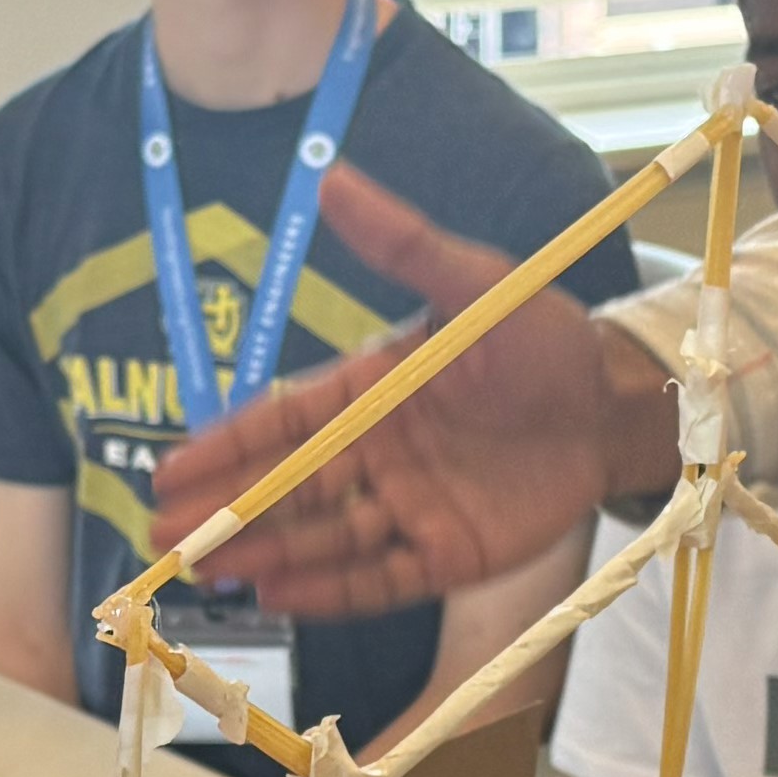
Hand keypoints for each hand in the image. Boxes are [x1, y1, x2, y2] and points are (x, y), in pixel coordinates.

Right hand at [145, 165, 650, 622]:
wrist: (614, 403)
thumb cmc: (544, 337)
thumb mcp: (473, 283)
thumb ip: (402, 242)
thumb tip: (333, 178)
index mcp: (372, 390)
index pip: (284, 420)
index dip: (226, 446)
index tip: (171, 470)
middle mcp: (380, 451)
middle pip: (289, 488)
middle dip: (225, 512)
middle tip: (163, 538)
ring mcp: (412, 506)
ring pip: (325, 538)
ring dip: (268, 556)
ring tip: (213, 574)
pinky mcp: (449, 554)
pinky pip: (380, 579)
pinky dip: (331, 592)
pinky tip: (281, 598)